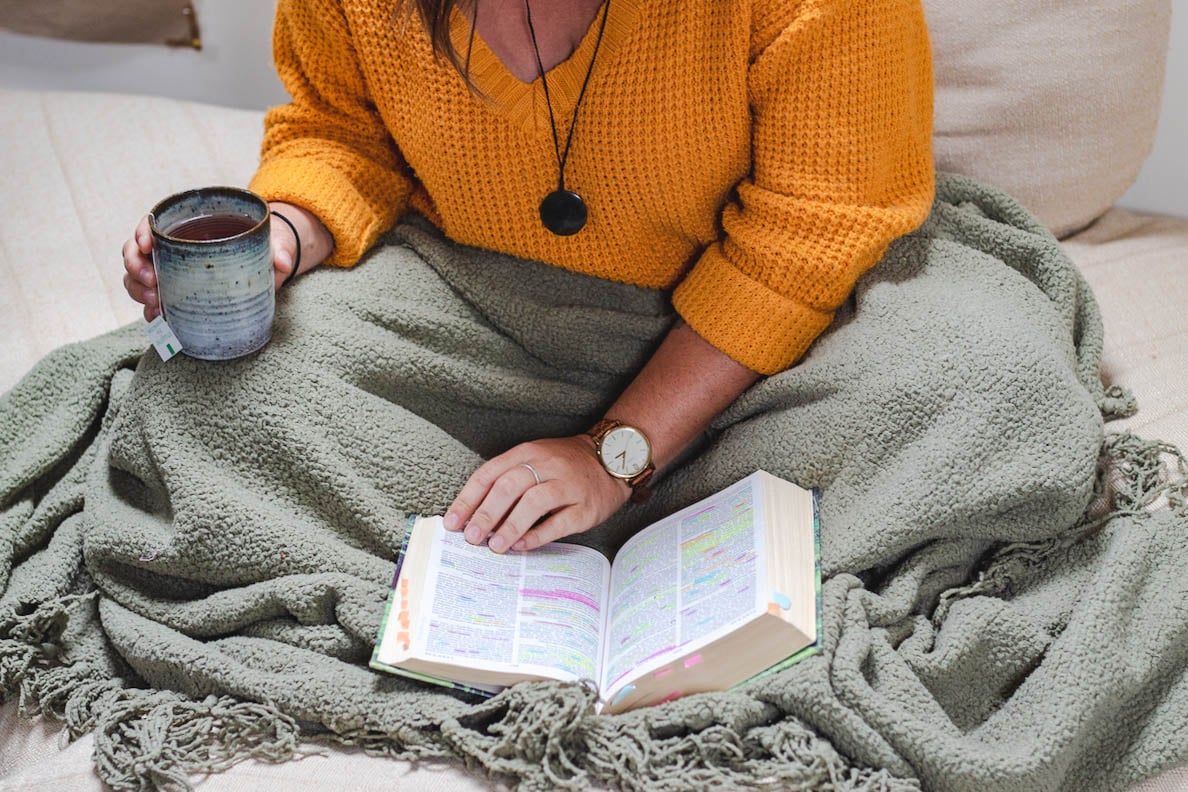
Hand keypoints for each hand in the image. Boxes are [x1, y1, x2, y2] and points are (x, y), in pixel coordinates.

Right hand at [122, 213, 300, 321]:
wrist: (268, 266)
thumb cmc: (264, 246)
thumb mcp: (274, 243)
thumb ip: (279, 249)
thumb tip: (282, 262)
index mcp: (187, 226)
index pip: (151, 223)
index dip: (141, 232)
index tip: (147, 245)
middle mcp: (171, 249)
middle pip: (135, 252)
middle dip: (136, 267)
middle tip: (153, 283)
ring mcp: (170, 273)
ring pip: (137, 278)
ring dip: (138, 291)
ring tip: (156, 304)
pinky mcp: (177, 296)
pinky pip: (152, 303)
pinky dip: (151, 311)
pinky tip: (160, 319)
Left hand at [445, 436, 630, 552]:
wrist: (612, 459)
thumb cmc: (565, 464)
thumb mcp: (534, 460)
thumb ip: (506, 480)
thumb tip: (475, 515)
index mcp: (527, 453)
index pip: (489, 474)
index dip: (468, 499)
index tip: (453, 522)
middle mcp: (547, 465)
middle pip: (509, 487)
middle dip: (485, 514)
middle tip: (471, 536)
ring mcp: (568, 485)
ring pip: (533, 502)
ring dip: (510, 526)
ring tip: (495, 545)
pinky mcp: (585, 506)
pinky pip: (558, 522)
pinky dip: (537, 535)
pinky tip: (522, 545)